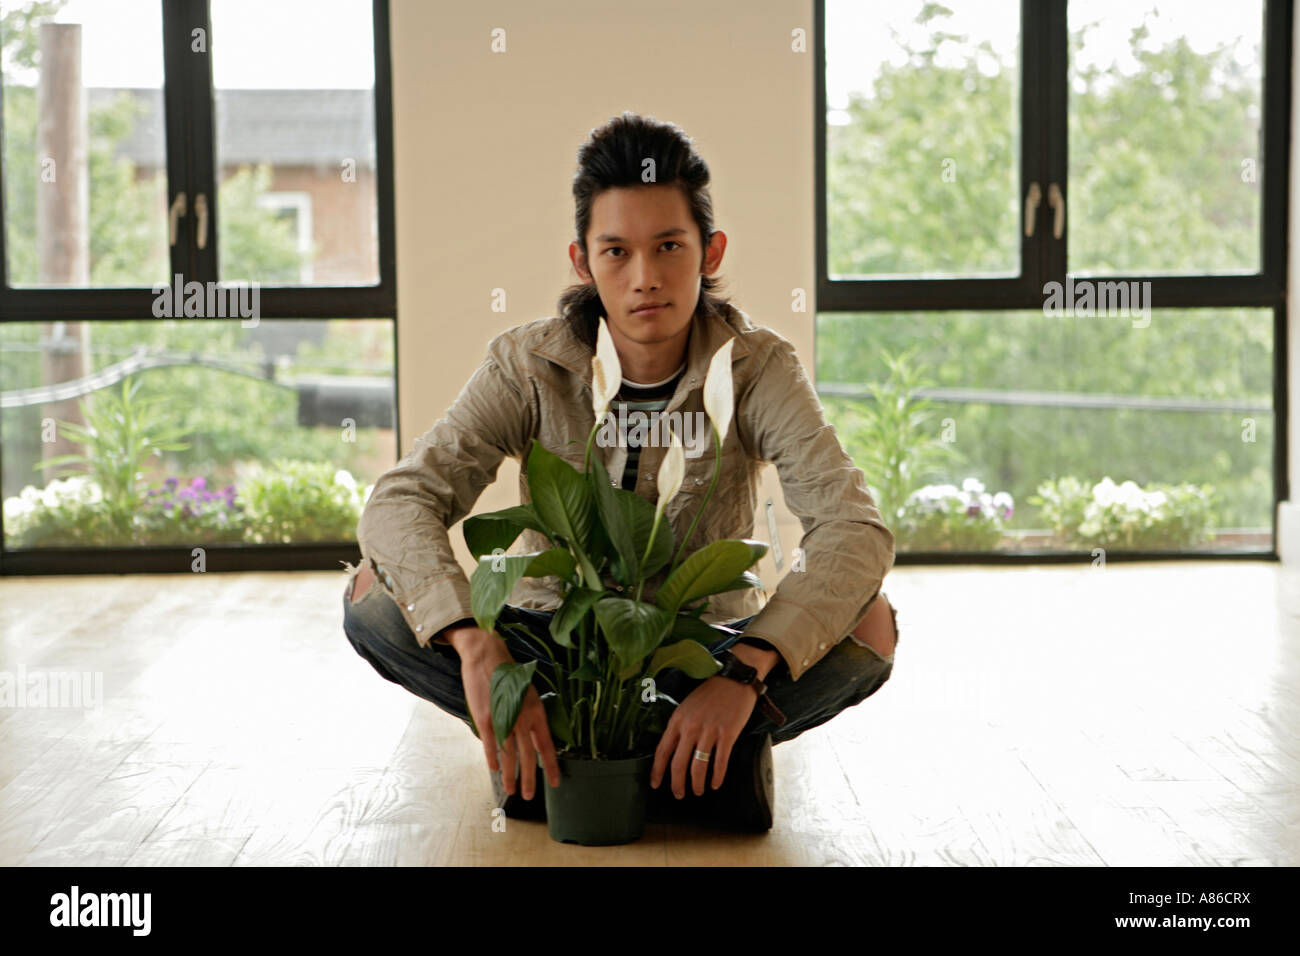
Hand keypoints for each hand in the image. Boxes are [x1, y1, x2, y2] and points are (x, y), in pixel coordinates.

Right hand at [450, 626, 560, 799]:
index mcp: (536, 711)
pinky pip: (491, 745)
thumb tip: (533, 739)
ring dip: (512, 775)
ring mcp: (504, 718)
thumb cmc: (507, 675)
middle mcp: (523, 717)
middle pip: (530, 755)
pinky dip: (493, 760)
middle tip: (529, 796)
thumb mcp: (527, 694)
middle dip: (530, 779)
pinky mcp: (486, 718)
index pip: (547, 744)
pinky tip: (495, 770)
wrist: (487, 656)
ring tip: (512, 791)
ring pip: (510, 755)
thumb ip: (530, 716)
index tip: (556, 783)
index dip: (552, 765)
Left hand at [650, 676, 758, 798]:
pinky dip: (717, 777)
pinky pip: (720, 762)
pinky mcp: (728, 734)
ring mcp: (710, 731)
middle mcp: (691, 727)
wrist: (734, 679)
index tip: (655, 784)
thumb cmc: (710, 693)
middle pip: (679, 764)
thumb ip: (679, 726)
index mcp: (677, 720)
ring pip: (698, 767)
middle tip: (678, 794)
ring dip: (697, 783)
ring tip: (698, 791)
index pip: (662, 751)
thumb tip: (673, 749)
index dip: (657, 771)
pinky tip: (715, 784)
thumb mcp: (686, 706)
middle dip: (677, 784)